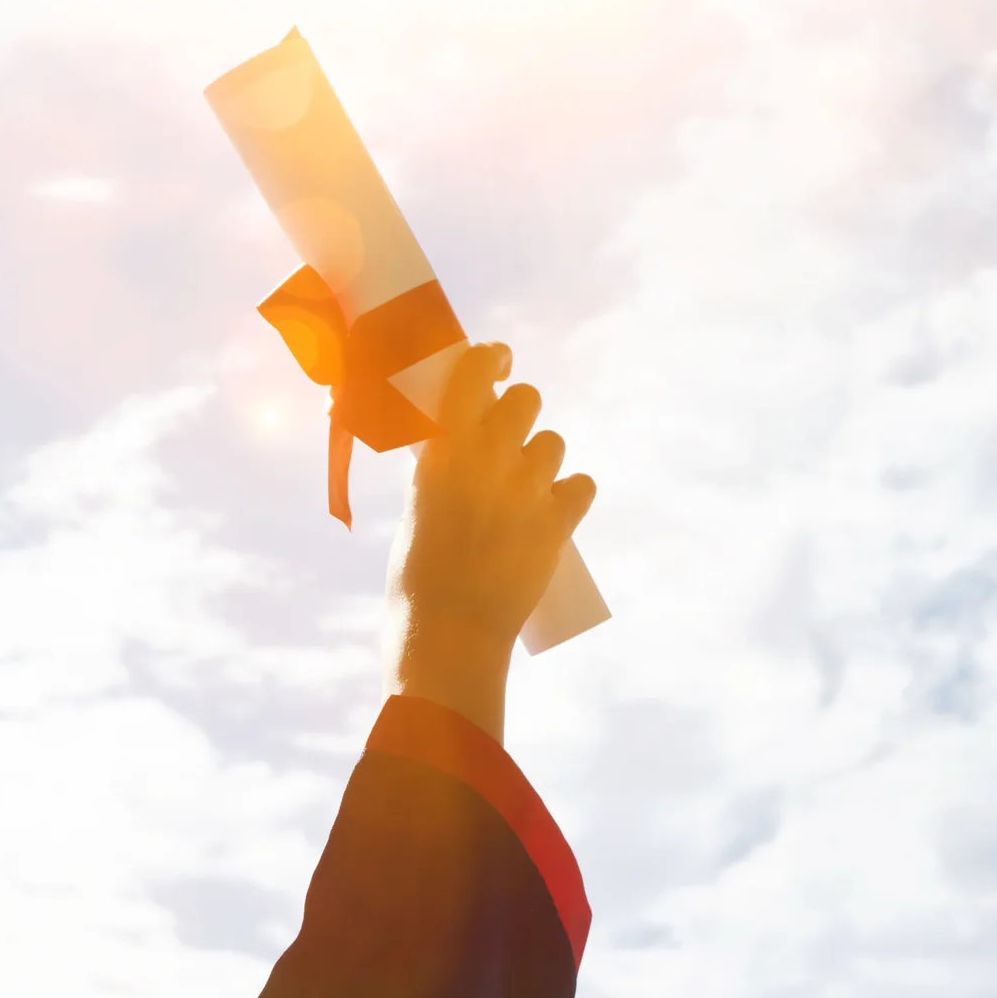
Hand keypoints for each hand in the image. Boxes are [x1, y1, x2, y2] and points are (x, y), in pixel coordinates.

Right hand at [388, 343, 595, 740]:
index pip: (475, 371)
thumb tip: (460, 453)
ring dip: (540, 459)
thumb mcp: (415, 512)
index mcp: (442, 450)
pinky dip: (569, 496)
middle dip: (517, 412)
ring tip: (522, 491)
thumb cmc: (415, 582)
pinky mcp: (558, 523)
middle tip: (504, 439)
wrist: (449, 637)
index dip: (490, 359)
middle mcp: (489, 458)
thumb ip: (441, 475)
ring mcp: (528, 489)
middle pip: (526, 400)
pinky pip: (582, 485)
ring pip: (553, 444)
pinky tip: (552, 513)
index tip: (494, 364)